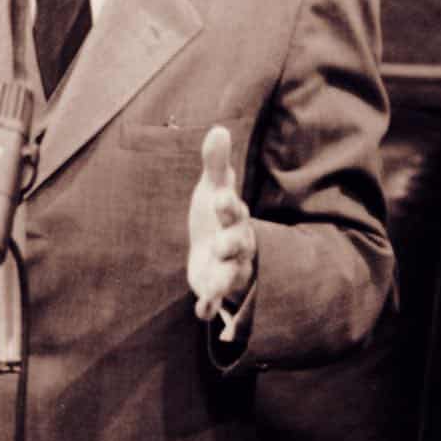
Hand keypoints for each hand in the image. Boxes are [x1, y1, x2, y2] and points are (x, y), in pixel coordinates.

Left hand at [187, 125, 254, 321]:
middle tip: (222, 242)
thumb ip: (215, 163)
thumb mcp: (213, 189)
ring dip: (224, 281)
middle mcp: (237, 244)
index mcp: (235, 218)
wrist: (215, 250)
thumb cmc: (216, 215)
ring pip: (233, 276)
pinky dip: (209, 307)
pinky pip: (215, 301)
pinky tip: (201, 312)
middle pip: (239, 244)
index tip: (220, 196)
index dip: (228, 204)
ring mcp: (228, 269)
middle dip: (232, 242)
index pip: (235, 210)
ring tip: (213, 287)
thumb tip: (218, 128)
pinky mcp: (214, 288)